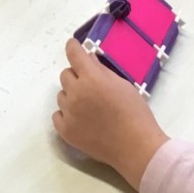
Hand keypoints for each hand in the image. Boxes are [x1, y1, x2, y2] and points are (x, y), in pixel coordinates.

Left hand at [53, 38, 169, 188]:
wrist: (135, 146)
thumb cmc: (134, 113)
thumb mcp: (122, 84)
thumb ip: (102, 70)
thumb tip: (88, 59)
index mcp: (91, 78)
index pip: (74, 54)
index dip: (73, 47)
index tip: (73, 46)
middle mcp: (75, 93)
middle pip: (65, 75)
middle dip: (77, 76)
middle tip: (91, 86)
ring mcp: (68, 113)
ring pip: (62, 95)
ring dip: (72, 96)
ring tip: (89, 107)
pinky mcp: (65, 131)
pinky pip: (58, 115)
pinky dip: (67, 114)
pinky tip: (80, 119)